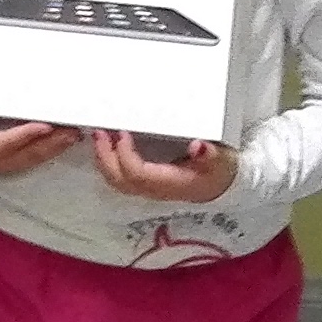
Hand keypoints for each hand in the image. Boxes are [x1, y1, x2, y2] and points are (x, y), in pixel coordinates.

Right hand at [0, 109, 79, 176]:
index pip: (2, 144)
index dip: (22, 136)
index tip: (43, 126)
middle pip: (26, 154)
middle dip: (50, 143)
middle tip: (70, 130)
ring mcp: (5, 161)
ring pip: (34, 156)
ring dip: (56, 147)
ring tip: (74, 133)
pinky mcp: (13, 158)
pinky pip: (35, 155)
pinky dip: (52, 148)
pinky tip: (66, 138)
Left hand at [90, 128, 238, 202]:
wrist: (222, 187)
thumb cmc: (219, 171)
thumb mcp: (221, 161)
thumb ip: (210, 155)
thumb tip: (198, 145)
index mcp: (170, 182)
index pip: (138, 173)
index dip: (125, 154)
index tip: (123, 133)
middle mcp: (155, 189)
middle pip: (120, 180)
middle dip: (105, 157)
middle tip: (99, 132)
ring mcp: (148, 189)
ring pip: (117, 181)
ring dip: (104, 159)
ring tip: (98, 136)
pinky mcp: (146, 185)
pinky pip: (121, 178)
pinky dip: (109, 162)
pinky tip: (107, 146)